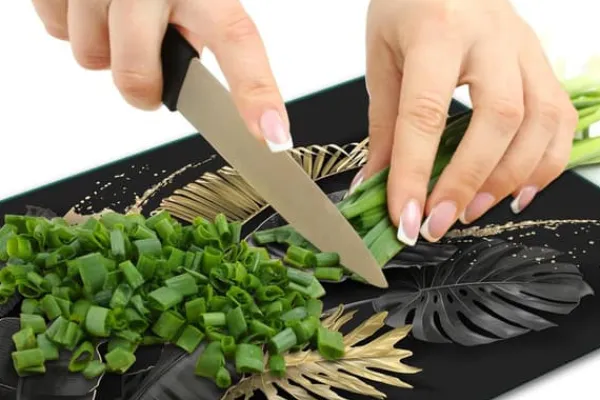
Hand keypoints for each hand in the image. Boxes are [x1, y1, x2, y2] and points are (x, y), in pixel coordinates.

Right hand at [32, 0, 291, 151]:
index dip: (255, 91)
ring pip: (90, 55)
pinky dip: (74, 26)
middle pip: (137, 71)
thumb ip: (204, 26)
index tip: (273, 134)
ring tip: (116, 20)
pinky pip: (58, 30)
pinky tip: (92, 5)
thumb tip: (186, 78)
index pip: (236, 39)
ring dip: (104, 50)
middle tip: (147, 78)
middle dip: (141, 89)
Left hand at [357, 0, 576, 244]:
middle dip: (468, 182)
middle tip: (438, 222)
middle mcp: (491, 36)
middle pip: (498, 119)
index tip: (405, 218)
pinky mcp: (542, 62)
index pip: (425, 112)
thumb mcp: (382, 56)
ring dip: (508, 179)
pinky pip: (559, 119)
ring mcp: (525, 48)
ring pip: (541, 122)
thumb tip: (375, 184)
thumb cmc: (409, 2)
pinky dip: (543, 163)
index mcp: (438, 30)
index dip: (414, 173)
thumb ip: (383, 123)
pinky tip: (516, 191)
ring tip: (471, 211)